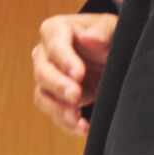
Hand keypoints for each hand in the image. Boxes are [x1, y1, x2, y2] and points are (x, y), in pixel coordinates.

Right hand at [31, 13, 116, 135]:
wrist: (108, 51)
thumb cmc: (107, 34)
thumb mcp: (111, 27)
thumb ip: (102, 31)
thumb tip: (90, 37)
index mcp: (55, 30)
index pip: (55, 45)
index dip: (65, 60)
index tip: (78, 73)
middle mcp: (44, 54)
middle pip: (43, 73)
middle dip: (59, 86)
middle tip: (76, 96)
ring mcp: (47, 77)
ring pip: (43, 96)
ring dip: (60, 109)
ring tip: (78, 119)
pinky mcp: (54, 97)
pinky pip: (53, 112)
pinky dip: (66, 122)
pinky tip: (82, 127)